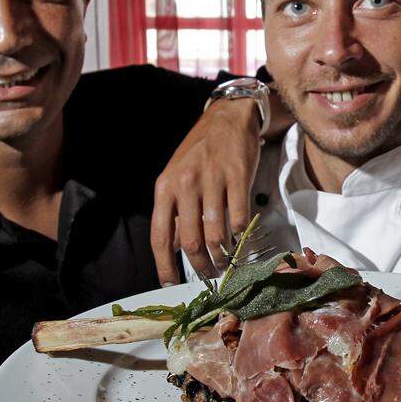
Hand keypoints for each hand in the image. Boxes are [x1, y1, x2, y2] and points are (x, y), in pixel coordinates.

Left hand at [152, 98, 261, 284]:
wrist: (227, 117)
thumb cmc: (200, 151)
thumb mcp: (177, 177)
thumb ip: (175, 211)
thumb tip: (175, 248)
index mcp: (165, 187)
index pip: (160, 236)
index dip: (164, 265)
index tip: (170, 283)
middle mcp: (185, 184)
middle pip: (191, 242)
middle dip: (201, 266)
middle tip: (209, 274)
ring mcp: (212, 180)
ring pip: (216, 235)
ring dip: (222, 256)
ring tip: (226, 261)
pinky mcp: (238, 177)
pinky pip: (239, 219)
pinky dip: (240, 235)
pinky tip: (240, 237)